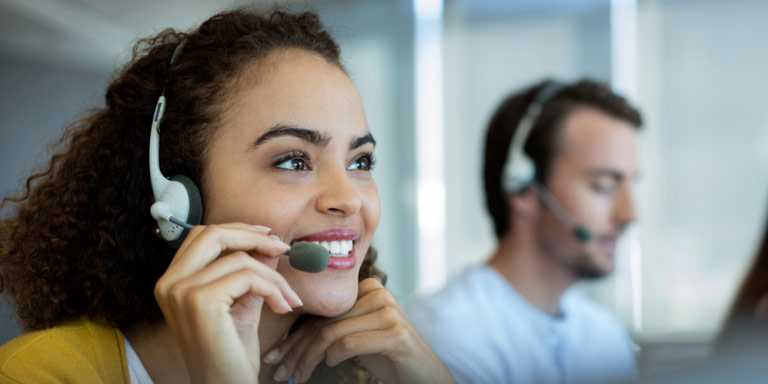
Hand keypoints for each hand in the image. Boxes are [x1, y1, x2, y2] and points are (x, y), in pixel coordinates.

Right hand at [154, 223, 301, 383]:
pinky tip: (283, 308)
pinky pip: (249, 277)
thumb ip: (251, 272)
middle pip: (214, 234)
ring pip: (240, 259)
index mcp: (172, 282)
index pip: (203, 236)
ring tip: (288, 298)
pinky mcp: (201, 301)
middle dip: (253, 236)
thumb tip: (269, 243)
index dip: (237, 230)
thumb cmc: (231, 353)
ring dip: (274, 276)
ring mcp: (181, 291)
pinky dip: (273, 289)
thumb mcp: (242, 303)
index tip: (267, 237)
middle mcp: (169, 283)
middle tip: (282, 249)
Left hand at [264, 278, 455, 383]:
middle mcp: (378, 294)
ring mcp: (388, 312)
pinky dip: (333, 357)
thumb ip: (336, 328)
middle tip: (278, 371)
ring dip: (307, 360)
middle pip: (324, 322)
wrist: (426, 374)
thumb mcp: (359, 337)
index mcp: (368, 289)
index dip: (294, 336)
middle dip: (295, 350)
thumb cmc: (389, 357)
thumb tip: (289, 341)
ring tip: (296, 378)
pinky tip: (329, 366)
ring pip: (331, 334)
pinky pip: (348, 343)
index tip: (274, 356)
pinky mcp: (395, 333)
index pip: (321, 313)